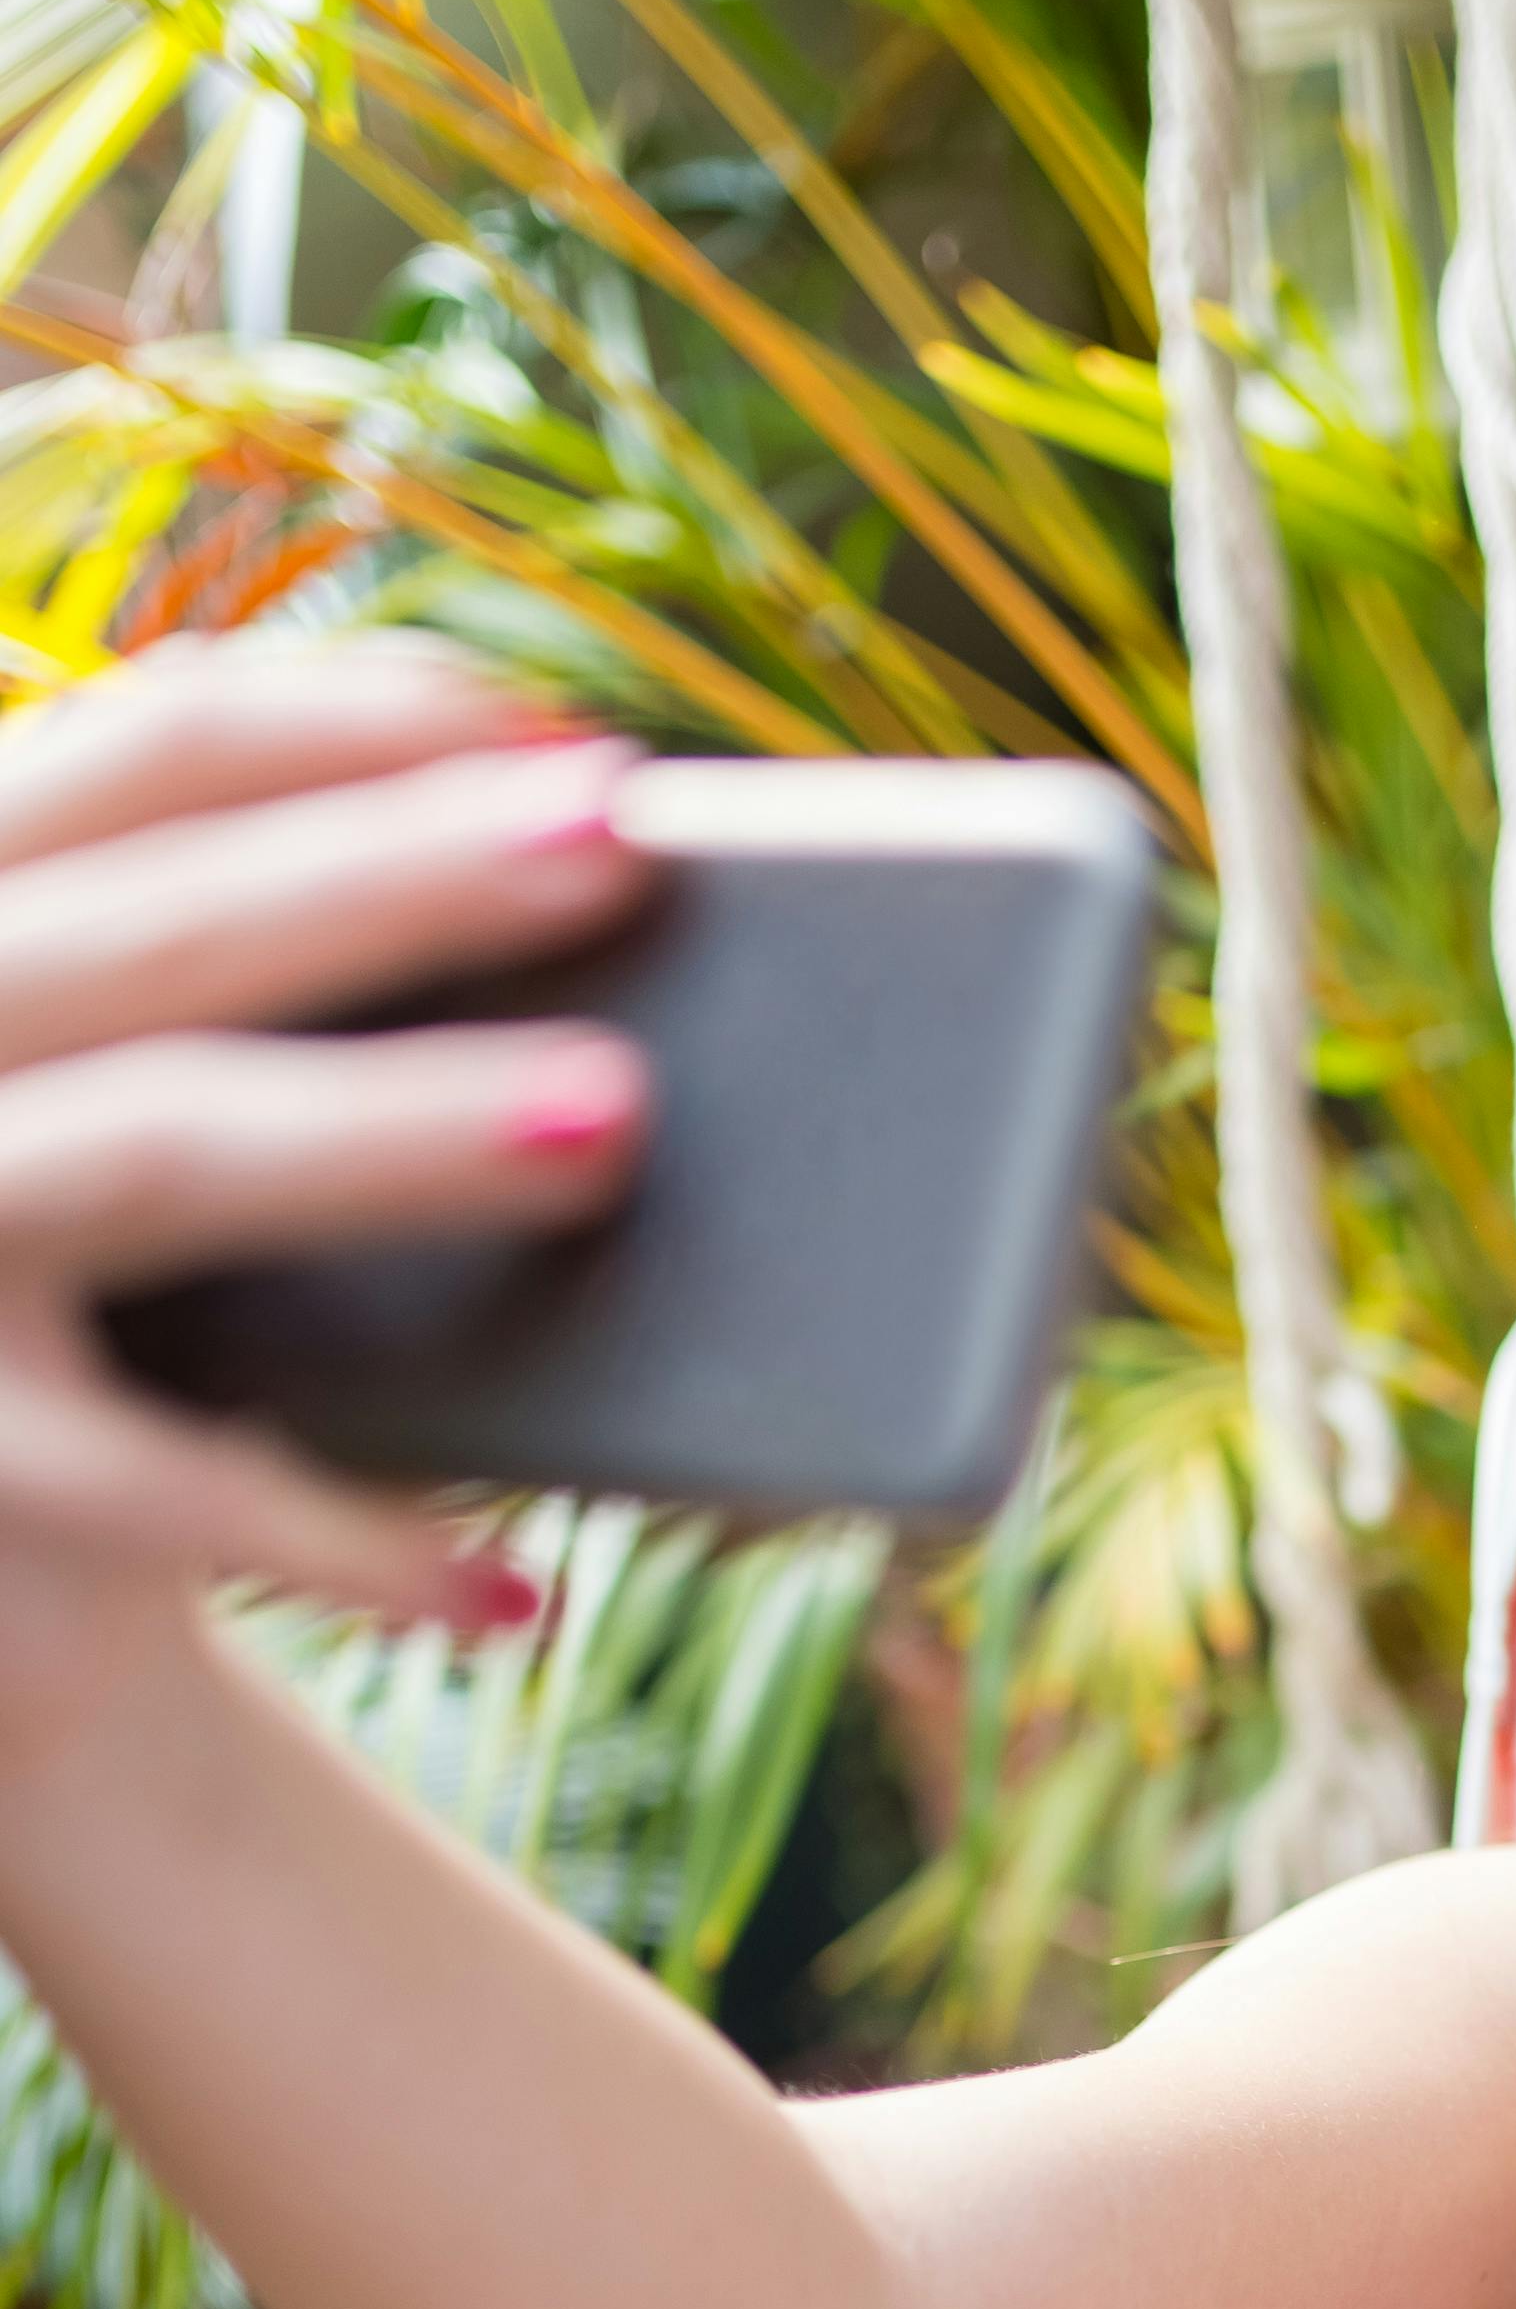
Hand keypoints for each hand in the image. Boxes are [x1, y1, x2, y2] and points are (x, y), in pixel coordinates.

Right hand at [0, 637, 655, 1750]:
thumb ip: (263, 999)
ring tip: (612, 1120)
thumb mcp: (140, 1110)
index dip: (353, 722)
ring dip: (389, 1130)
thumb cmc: (102, 1318)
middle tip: (619, 839)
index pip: (143, 751)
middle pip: (158, 929)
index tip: (571, 739)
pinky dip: (348, 1539)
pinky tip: (519, 1586)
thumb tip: (589, 906)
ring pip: (157, 1151)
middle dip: (392, 874)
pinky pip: (156, 1490)